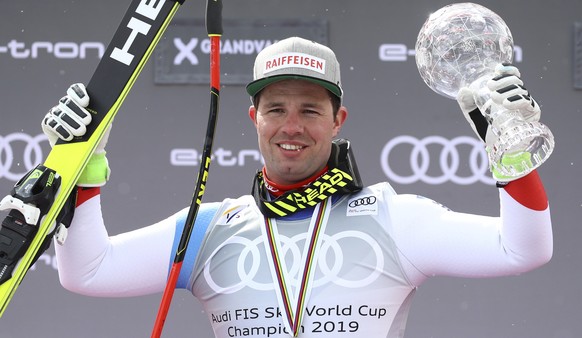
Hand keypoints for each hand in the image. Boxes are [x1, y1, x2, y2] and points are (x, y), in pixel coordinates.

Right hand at [41, 83, 110, 186]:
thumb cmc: (97, 136)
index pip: (75, 90)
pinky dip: (61, 130)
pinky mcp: (48, 125)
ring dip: (71, 122)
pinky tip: (69, 137)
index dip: (79, 93)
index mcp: (80, 102)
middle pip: (67, 101)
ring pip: (60, 113)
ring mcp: (56, 114)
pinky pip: (51, 123)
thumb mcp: (105, 124)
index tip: (86, 102)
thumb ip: (106, 114)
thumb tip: (110, 106)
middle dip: (78, 111)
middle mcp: (66, 105)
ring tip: (81, 132)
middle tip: (88, 121)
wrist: (90, 154)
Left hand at [456, 64, 541, 180]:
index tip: (498, 68)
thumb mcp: (472, 114)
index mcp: (506, 91)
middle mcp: (518, 95)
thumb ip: (466, 103)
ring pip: (521, 90)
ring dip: (507, 91)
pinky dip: (517, 101)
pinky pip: (528, 102)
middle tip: (490, 87)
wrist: (497, 148)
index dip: (507, 69)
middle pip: (515, 80)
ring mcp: (526, 103)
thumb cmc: (487, 129)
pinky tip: (507, 104)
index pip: (511, 74)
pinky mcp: (532, 113)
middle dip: (502, 81)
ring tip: (495, 99)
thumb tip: (463, 90)